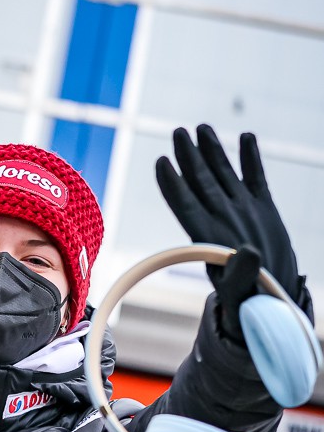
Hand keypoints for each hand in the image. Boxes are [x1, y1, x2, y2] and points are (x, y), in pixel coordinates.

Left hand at [155, 124, 301, 339]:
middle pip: (200, 183)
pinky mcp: (265, 211)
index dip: (173, 184)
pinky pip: (256, 179)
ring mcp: (243, 213)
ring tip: (203, 128)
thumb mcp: (243, 292)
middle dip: (189, 157)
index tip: (161, 161)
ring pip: (224, 176)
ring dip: (214, 152)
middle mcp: (223, 220)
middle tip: (177, 131)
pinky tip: (246, 137)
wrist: (270, 302)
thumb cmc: (248, 304)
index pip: (185, 205)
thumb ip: (242, 273)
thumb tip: (247, 253)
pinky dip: (251, 159)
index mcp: (210, 238)